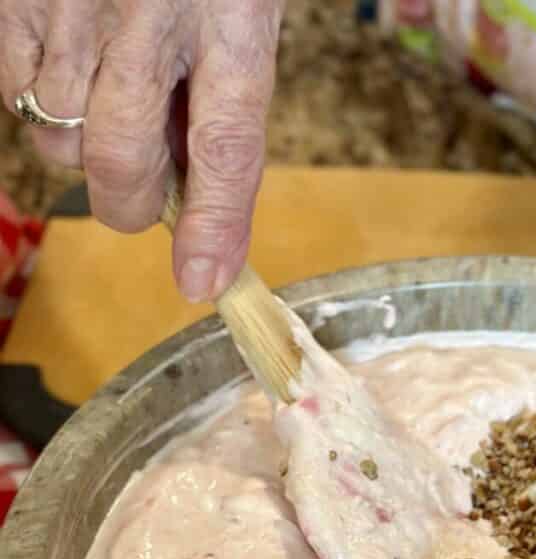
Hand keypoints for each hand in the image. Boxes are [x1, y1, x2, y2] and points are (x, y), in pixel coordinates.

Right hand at [0, 0, 283, 301]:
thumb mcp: (242, 13)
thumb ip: (223, 98)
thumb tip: (198, 197)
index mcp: (232, 20)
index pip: (226, 149)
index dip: (214, 227)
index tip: (202, 283)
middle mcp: (148, 17)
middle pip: (120, 162)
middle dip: (130, 204)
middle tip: (142, 196)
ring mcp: (68, 1)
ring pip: (59, 137)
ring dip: (82, 145)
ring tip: (106, 98)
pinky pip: (10, 87)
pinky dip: (34, 96)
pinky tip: (67, 62)